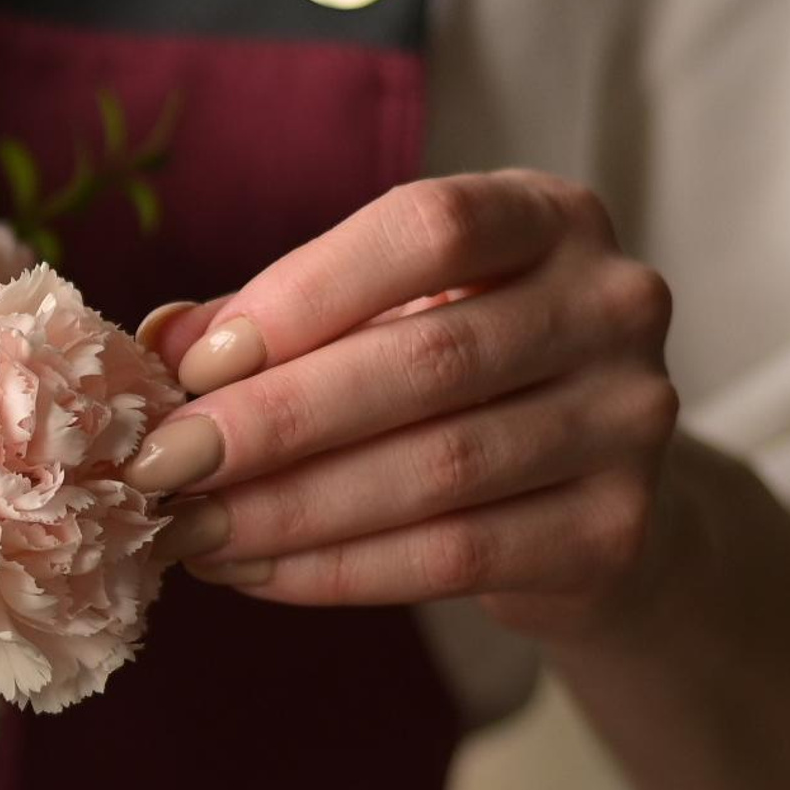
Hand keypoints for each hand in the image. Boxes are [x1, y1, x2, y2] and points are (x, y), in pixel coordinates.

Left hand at [130, 171, 682, 636]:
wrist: (584, 490)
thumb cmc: (451, 377)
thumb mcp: (373, 316)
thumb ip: (274, 317)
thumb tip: (159, 345)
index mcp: (546, 217)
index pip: (427, 230)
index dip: (305, 295)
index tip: (195, 368)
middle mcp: (611, 303)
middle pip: (427, 360)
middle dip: (271, 422)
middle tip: (162, 466)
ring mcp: (630, 420)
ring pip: (437, 470)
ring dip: (289, 509)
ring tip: (189, 531)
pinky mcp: (616, 530)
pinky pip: (456, 555)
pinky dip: (336, 570)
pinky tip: (252, 573)